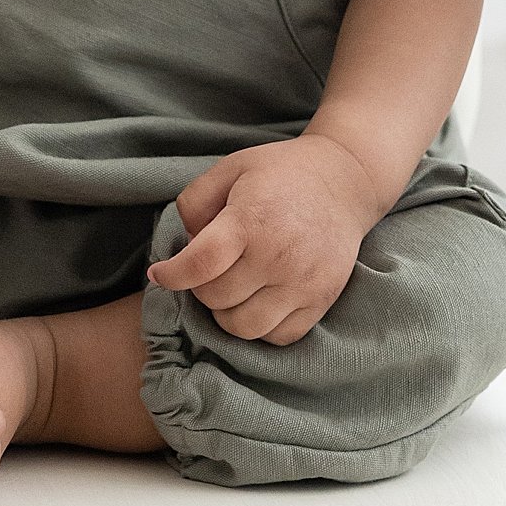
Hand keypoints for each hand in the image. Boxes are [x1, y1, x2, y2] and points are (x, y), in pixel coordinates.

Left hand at [147, 134, 382, 343]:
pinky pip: (278, 337)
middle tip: (208, 271)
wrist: (346, 181)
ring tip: (232, 290)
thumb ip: (195, 202)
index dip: (172, 275)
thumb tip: (186, 246)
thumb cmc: (280, 174)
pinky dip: (261, 327)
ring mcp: (303, 282)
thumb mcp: (231, 168)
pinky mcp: (322, 300)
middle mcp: (278, 255)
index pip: (200, 264)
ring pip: (244, 327)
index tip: (160, 274)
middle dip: (201, 288)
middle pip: (217, 299)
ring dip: (227, 314)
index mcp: (250, 220)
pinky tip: (258, 301)